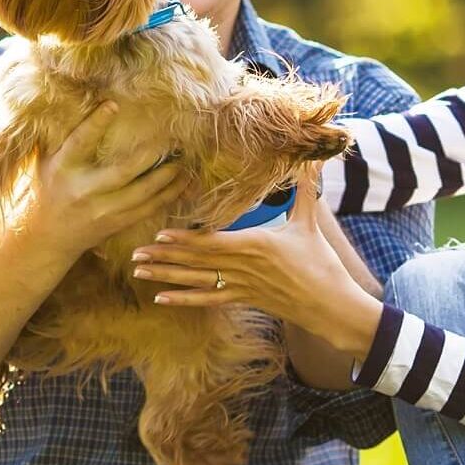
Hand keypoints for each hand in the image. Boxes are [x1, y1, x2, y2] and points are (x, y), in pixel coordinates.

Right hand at [22, 102, 186, 258]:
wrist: (48, 237)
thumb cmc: (49, 187)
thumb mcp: (47, 160)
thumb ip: (62, 135)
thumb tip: (77, 98)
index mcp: (63, 169)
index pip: (80, 143)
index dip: (95, 123)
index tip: (113, 104)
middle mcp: (84, 191)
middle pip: (122, 172)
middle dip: (150, 155)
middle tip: (172, 139)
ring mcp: (103, 210)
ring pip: (143, 193)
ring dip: (168, 176)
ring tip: (185, 159)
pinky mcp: (117, 223)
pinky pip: (149, 209)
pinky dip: (169, 195)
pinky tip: (184, 182)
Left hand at [131, 178, 383, 358]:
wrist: (330, 305)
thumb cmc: (321, 263)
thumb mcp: (310, 224)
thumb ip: (305, 191)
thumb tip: (313, 159)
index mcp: (256, 245)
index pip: (212, 243)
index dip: (185, 241)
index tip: (160, 236)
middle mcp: (243, 267)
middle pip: (196, 262)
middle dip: (164, 258)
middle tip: (134, 254)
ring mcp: (241, 286)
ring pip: (197, 281)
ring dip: (166, 277)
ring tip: (139, 273)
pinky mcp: (244, 299)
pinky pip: (209, 299)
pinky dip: (184, 300)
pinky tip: (161, 300)